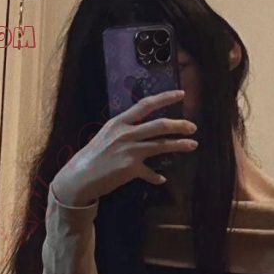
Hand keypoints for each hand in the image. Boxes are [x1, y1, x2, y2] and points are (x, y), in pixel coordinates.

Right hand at [51, 89, 197, 206]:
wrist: (80, 177)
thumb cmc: (92, 156)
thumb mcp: (107, 136)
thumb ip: (125, 132)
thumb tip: (141, 132)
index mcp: (120, 122)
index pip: (146, 104)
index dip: (165, 97)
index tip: (181, 94)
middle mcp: (126, 133)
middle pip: (159, 125)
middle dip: (179, 125)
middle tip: (193, 127)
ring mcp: (130, 151)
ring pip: (161, 145)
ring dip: (179, 145)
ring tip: (192, 145)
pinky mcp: (131, 169)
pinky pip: (150, 172)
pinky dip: (156, 177)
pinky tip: (162, 179)